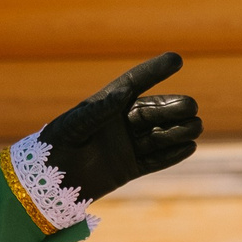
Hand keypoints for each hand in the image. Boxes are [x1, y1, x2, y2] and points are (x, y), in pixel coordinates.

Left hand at [33, 54, 201, 202]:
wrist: (47, 183)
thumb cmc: (55, 145)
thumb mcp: (75, 124)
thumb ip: (99, 110)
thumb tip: (123, 93)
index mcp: (105, 105)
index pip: (134, 83)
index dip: (154, 71)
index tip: (176, 59)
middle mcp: (119, 123)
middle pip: (153, 111)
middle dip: (174, 107)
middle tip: (190, 106)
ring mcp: (125, 146)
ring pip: (158, 134)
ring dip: (178, 130)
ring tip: (195, 126)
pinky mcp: (128, 168)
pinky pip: (155, 160)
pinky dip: (172, 154)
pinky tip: (189, 147)